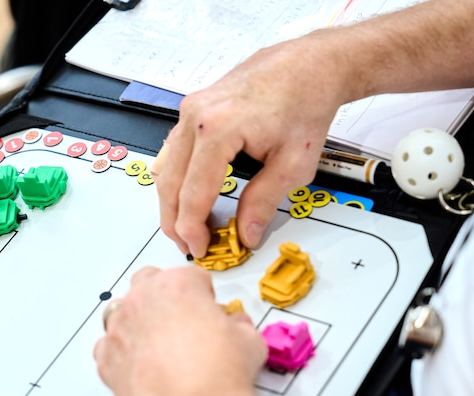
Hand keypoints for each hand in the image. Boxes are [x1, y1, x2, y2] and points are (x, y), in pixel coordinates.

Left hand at [93, 266, 268, 395]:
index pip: (190, 277)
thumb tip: (237, 328)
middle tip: (183, 322)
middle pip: (149, 285)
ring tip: (162, 347)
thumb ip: (237, 325)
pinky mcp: (107, 360)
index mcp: (177, 284)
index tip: (207, 308)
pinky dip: (123, 354)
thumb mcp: (249, 339)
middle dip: (165, 300)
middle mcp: (143, 301)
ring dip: (140, 324)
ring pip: (124, 315)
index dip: (202, 295)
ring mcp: (120, 330)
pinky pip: (110, 348)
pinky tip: (142, 366)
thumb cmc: (219, 378)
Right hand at [154, 33, 348, 257]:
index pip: (193, 194)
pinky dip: (177, 180)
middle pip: (169, 184)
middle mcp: (194, 117)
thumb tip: (246, 234)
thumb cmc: (305, 104)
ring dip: (172, 202)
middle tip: (190, 246)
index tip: (201, 250)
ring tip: (190, 227)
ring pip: (165, 169)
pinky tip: (192, 197)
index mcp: (217, 129)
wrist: (308, 66)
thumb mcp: (294, 164)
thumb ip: (264, 202)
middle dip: (175, 222)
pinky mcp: (192, 110)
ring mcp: (189, 110)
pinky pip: (173, 153)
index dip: (193, 229)